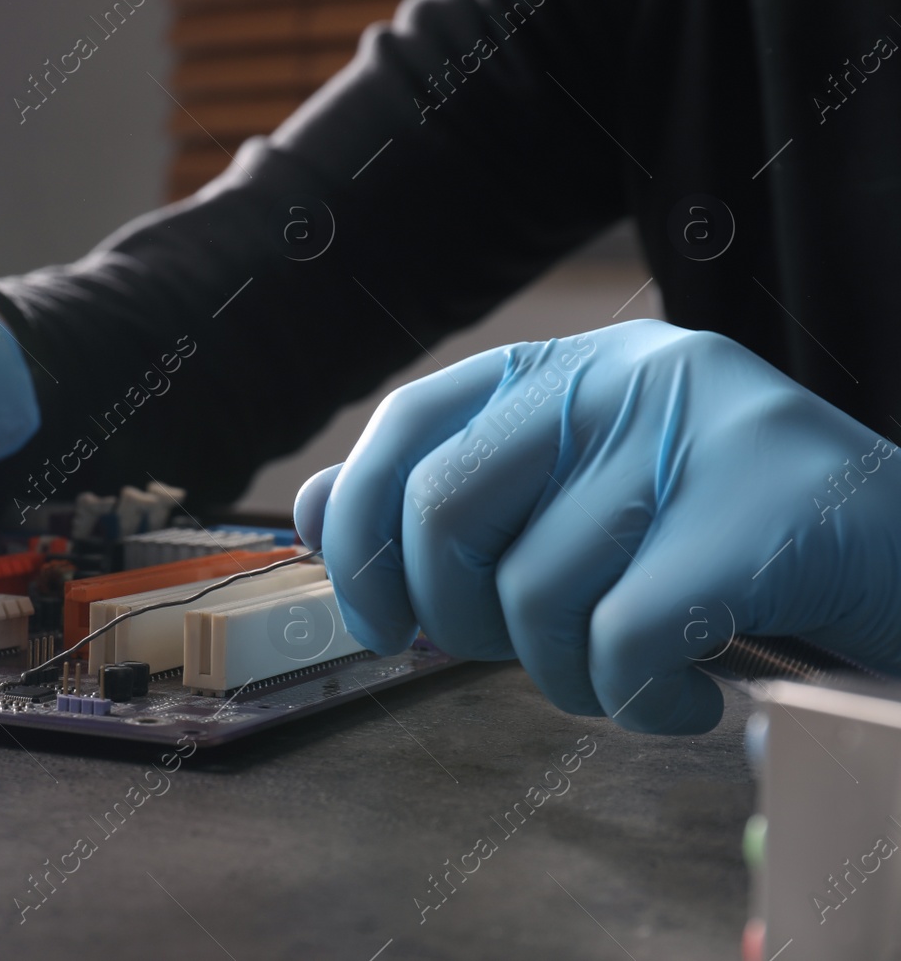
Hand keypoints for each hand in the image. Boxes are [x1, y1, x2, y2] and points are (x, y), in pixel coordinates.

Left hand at [293, 319, 900, 733]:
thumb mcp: (576, 511)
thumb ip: (453, 502)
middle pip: (444, 508)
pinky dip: (636, 702)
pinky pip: (622, 639)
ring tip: (637, 676)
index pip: (408, 422)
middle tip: (521, 657)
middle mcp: (624, 375)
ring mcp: (698, 431)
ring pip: (536, 594)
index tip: (376, 622)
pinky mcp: (764, 510)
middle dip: (453, 618)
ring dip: (568, 678)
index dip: (356, 529)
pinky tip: (688, 699)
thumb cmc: (723, 553)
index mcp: (568, 369)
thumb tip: (308, 508)